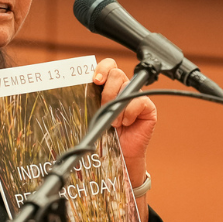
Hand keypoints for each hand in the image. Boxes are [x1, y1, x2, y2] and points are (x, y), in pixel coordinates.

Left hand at [93, 58, 156, 183]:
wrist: (120, 156)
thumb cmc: (104, 135)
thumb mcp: (93, 114)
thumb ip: (89, 100)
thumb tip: (74, 90)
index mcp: (108, 86)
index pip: (108, 65)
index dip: (102, 68)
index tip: (95, 80)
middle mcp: (123, 88)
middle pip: (117, 73)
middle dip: (107, 90)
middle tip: (103, 106)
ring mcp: (136, 96)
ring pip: (127, 86)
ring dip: (117, 106)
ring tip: (115, 123)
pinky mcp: (147, 107)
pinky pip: (139, 100)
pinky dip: (129, 113)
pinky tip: (126, 124)